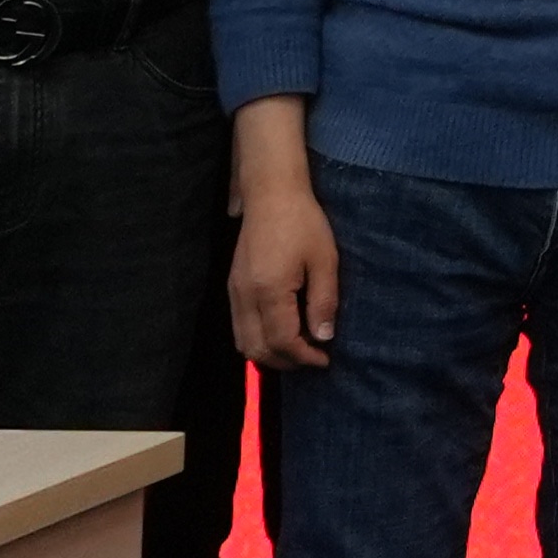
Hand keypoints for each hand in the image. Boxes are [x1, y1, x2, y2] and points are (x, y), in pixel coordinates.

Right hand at [232, 174, 341, 369]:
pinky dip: (259, 339)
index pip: (282, 341)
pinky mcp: (232, 287)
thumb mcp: (324, 260)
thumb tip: (324, 337)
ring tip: (299, 348)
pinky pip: (239, 327)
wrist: (271, 195)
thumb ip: (323, 301)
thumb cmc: (303, 223)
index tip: (325, 359)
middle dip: (286, 362)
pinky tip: (282, 331)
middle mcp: (244, 297)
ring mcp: (234, 293)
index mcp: (268, 291)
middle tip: (313, 358)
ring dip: (270, 354)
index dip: (304, 357)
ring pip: (243, 342)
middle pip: (257, 349)